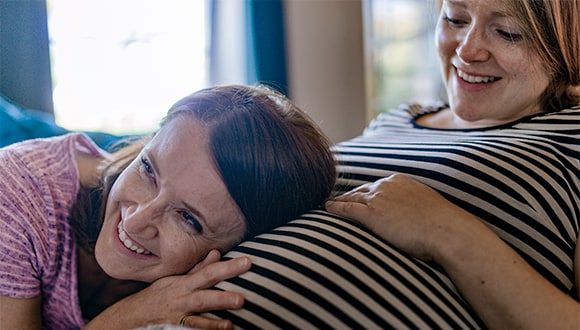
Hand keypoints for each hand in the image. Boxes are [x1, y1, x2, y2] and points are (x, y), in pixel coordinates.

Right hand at [84, 250, 250, 329]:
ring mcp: (178, 316)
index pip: (210, 272)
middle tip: (242, 298)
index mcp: (185, 283)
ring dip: (214, 321)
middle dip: (223, 295)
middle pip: (205, 294)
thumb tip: (217, 253)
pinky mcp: (174, 329)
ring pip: (197, 316)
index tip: (248, 262)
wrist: (131, 315)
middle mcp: (182, 298)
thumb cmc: (159, 295)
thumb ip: (199, 269)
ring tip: (231, 321)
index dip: (228, 267)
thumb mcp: (177, 279)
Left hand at [325, 174, 473, 261]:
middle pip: (361, 190)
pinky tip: (326, 209)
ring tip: (327, 205)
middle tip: (337, 200)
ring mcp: (378, 198)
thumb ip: (416, 207)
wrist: (447, 231)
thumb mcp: (429, 207)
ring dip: (338, 202)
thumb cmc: (443, 226)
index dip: (365, 193)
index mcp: (401, 181)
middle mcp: (387, 185)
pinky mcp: (372, 214)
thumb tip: (416, 217)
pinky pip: (347, 209)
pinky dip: (335, 208)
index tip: (357, 197)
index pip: (376, 186)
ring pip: (351, 198)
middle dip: (349, 196)